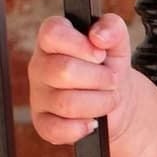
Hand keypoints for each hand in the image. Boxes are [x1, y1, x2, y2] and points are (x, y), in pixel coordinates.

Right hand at [27, 14, 138, 146]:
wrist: (116, 100)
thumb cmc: (109, 67)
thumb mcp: (117, 44)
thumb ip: (112, 27)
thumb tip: (99, 35)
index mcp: (51, 41)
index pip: (52, 33)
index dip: (80, 44)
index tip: (100, 54)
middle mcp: (40, 66)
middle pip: (64, 71)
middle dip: (100, 78)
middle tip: (111, 80)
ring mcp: (39, 96)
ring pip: (66, 103)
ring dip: (100, 103)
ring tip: (109, 99)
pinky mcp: (43, 122)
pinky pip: (56, 129)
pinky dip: (81, 128)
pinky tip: (93, 122)